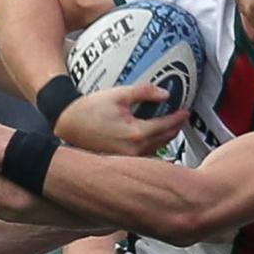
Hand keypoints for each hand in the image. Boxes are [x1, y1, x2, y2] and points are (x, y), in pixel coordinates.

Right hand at [54, 84, 187, 155]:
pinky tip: (153, 139)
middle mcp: (134, 151)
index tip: (185, 112)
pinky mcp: (120, 162)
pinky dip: (153, 146)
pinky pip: (144, 155)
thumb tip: (166, 94)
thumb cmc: (90, 109)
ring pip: (156, 149)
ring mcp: (127, 159)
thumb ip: (145, 92)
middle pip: (164, 140)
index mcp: (136, 133)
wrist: (67, 123)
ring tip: (170, 128)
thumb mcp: (119, 94)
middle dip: (175, 128)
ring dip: (165, 138)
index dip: (178, 117)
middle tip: (181, 119)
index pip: (165, 125)